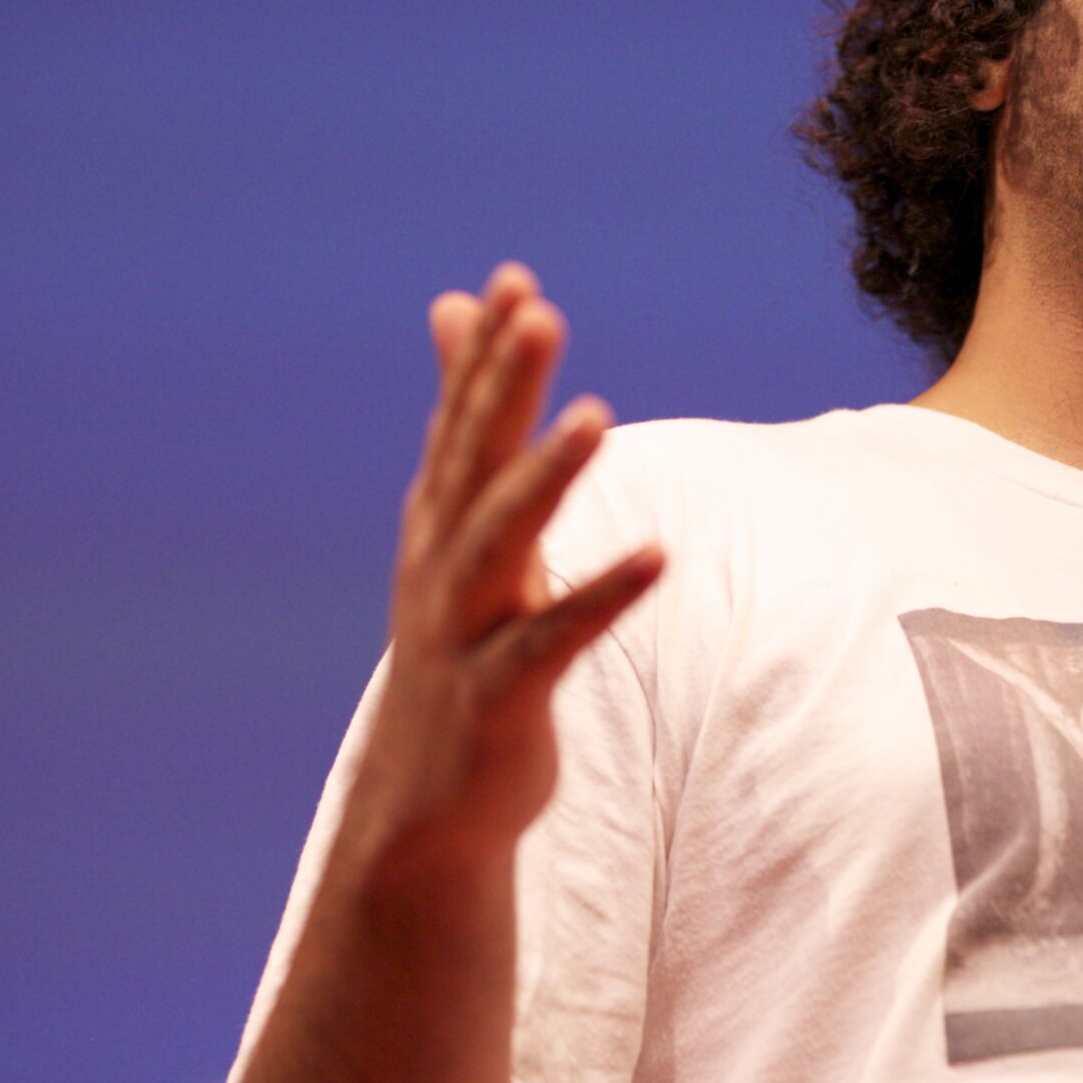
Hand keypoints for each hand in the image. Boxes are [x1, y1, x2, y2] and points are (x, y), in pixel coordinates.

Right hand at [350, 262, 663, 883]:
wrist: (424, 802)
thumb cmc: (455, 652)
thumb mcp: (458, 536)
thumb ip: (466, 425)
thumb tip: (452, 310)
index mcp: (439, 527)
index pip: (459, 425)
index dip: (484, 355)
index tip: (514, 280)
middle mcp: (441, 568)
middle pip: (473, 463)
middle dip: (501, 387)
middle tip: (537, 312)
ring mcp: (461, 633)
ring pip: (499, 543)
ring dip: (543, 478)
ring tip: (595, 416)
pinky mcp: (497, 697)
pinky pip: (551, 642)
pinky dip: (600, 597)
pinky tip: (658, 557)